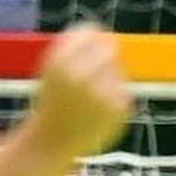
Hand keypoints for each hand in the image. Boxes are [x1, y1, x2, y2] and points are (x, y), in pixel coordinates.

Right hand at [25, 28, 129, 163]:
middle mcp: (81, 75)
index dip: (93, 36)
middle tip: (97, 70)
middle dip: (106, 55)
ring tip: (92, 96)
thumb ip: (74, 49)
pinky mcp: (118, 109)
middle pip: (109, 48)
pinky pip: (123, 91)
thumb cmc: (52, 104)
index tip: (93, 44)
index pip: (90, 32)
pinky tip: (99, 110)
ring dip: (109, 77)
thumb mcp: (52, 69)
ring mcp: (102, 93)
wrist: (52, 143)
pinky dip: (114, 96)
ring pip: (118, 70)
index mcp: (60, 62)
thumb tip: (105, 35)